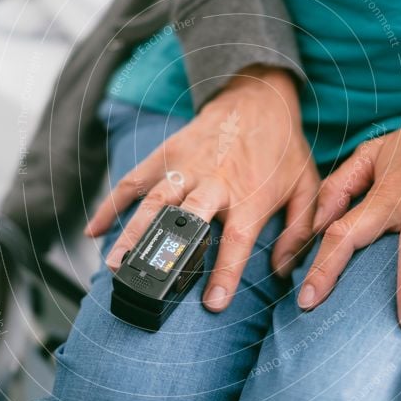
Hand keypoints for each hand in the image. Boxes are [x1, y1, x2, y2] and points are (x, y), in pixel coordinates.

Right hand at [86, 66, 319, 311]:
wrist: (258, 97)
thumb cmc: (283, 147)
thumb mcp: (306, 187)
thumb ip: (299, 230)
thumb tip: (283, 271)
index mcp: (249, 195)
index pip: (236, 240)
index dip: (225, 273)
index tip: (213, 303)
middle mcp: (215, 182)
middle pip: (186, 219)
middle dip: (164, 251)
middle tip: (144, 280)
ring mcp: (186, 167)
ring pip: (154, 201)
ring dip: (131, 232)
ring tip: (114, 264)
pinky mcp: (167, 155)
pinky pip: (134, 180)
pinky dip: (112, 204)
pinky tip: (94, 229)